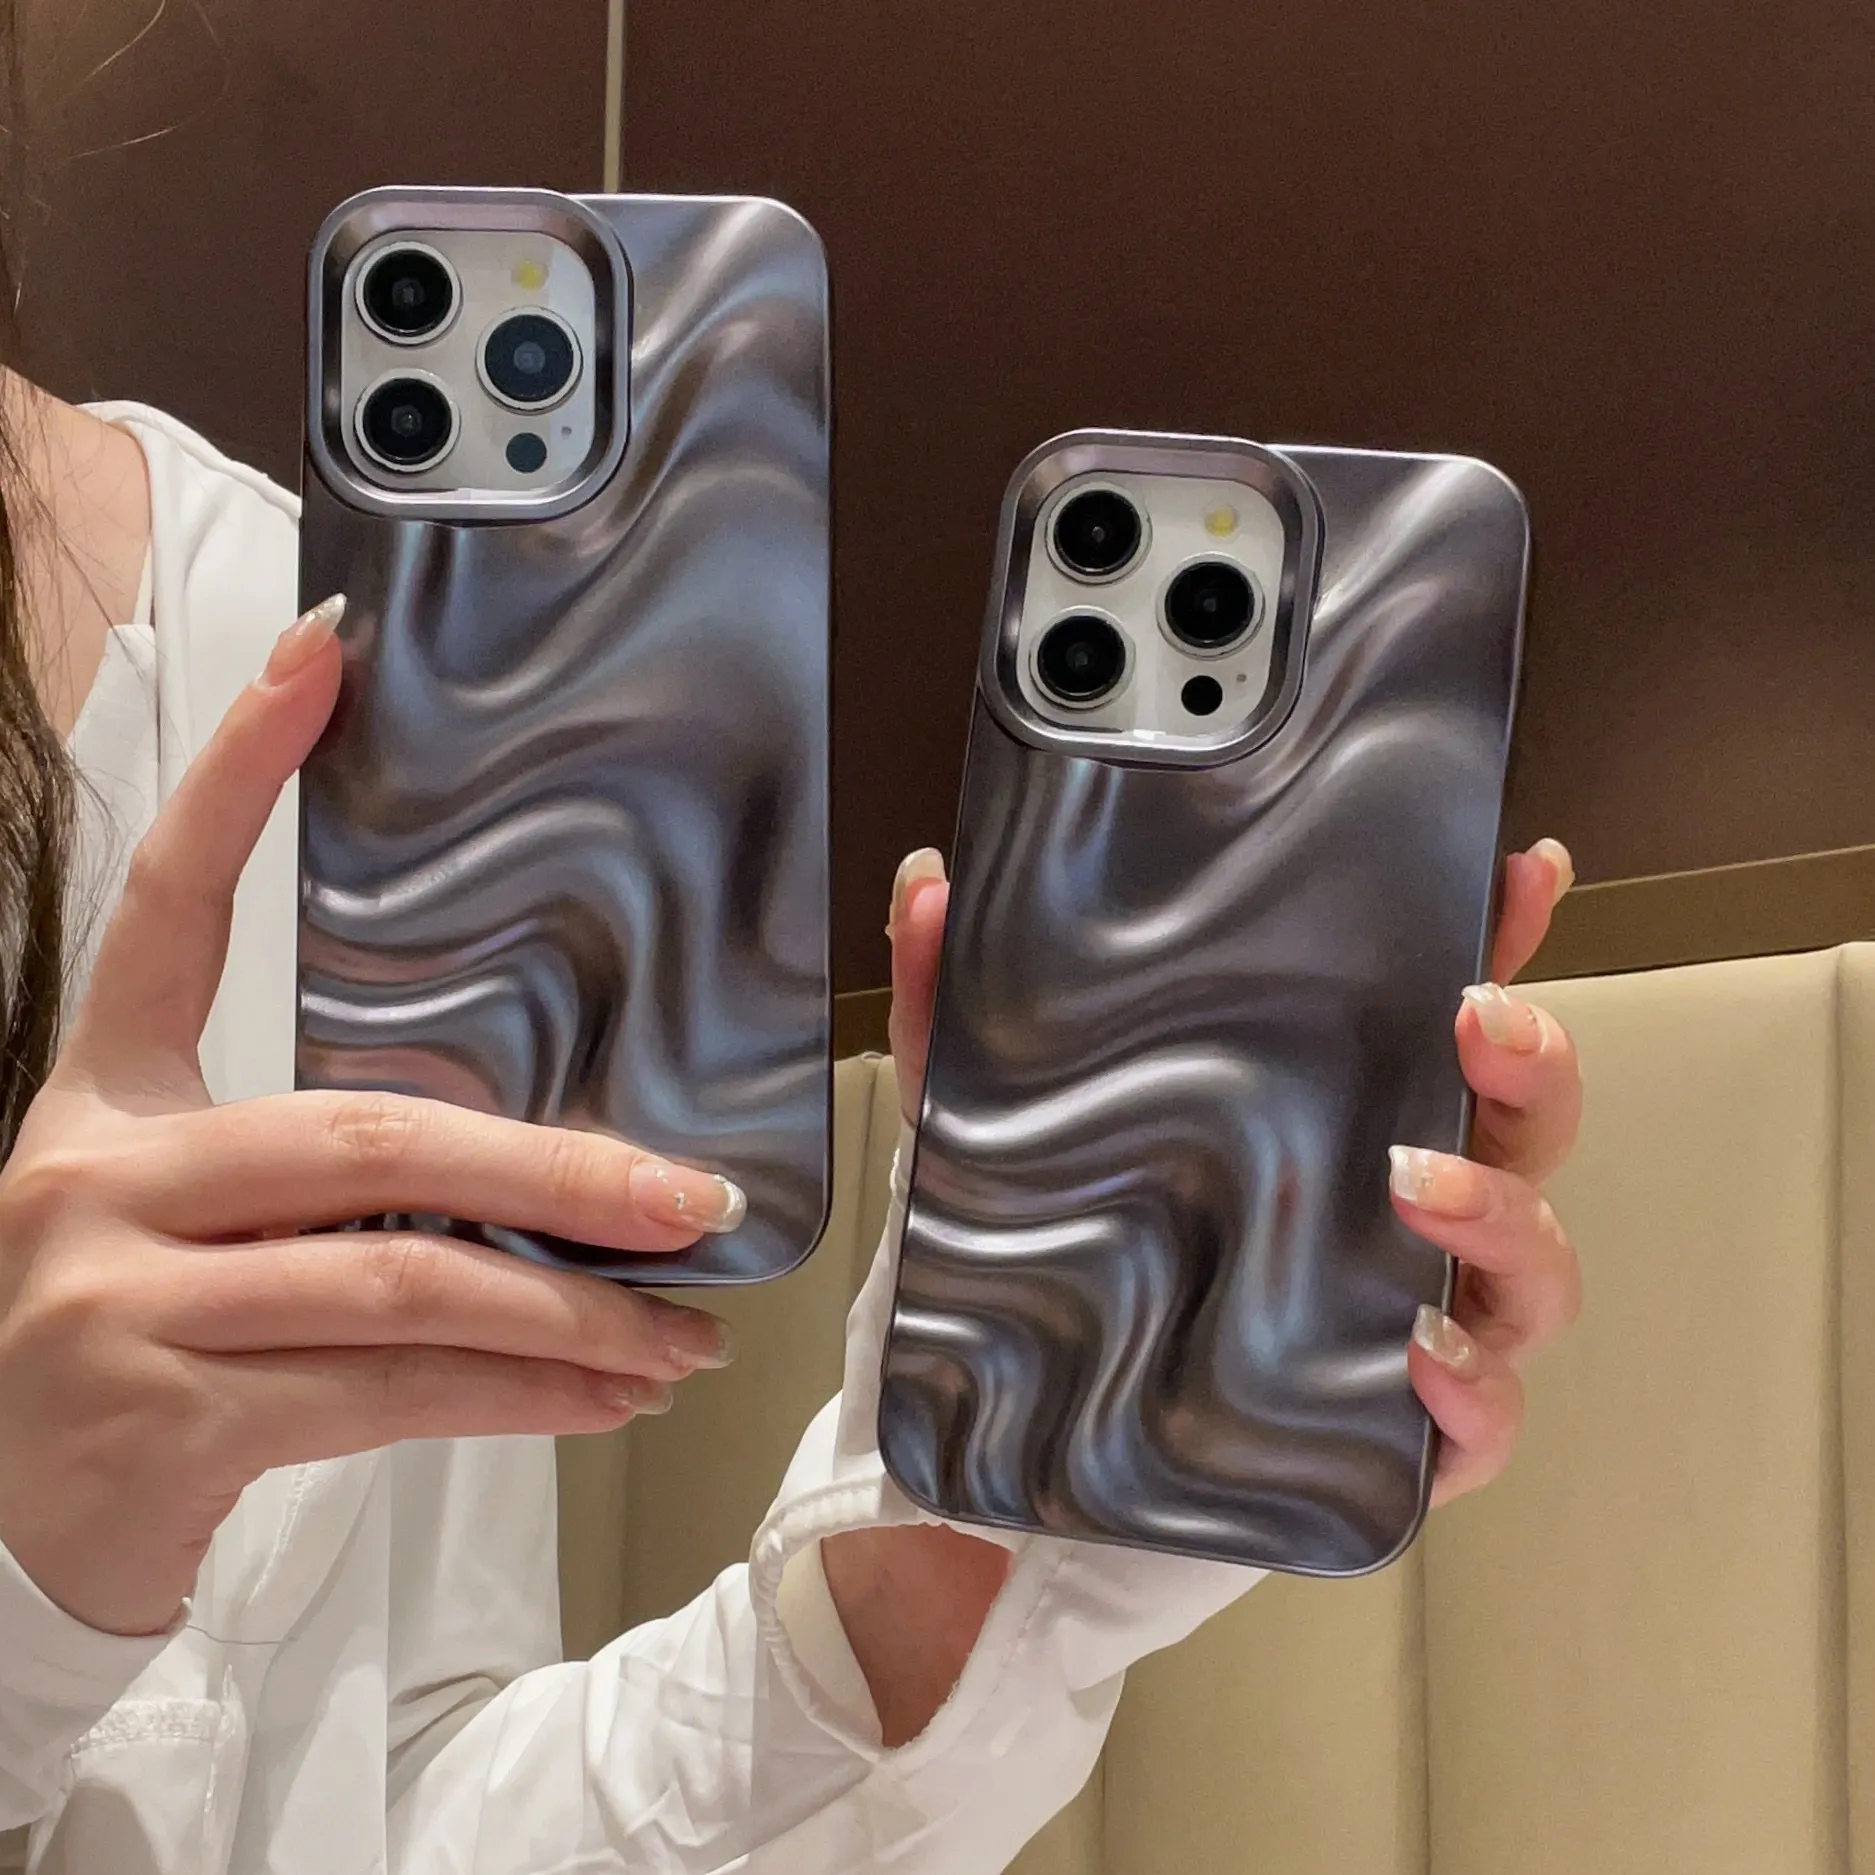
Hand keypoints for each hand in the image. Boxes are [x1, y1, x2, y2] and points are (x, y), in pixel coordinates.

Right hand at [0, 599, 735, 1637]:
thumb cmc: (127, 1351)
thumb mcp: (194, 1227)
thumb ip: (333, 1183)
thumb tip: (549, 1175)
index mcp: (107, 1100)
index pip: (171, 907)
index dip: (242, 774)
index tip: (321, 655)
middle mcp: (100, 1179)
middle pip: (368, 1139)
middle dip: (555, 1172)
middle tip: (689, 1197)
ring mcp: (117, 1301)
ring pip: (401, 1284)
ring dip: (567, 1313)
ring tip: (678, 1332)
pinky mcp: (158, 1421)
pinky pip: (387, 1395)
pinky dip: (517, 1397)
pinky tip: (600, 1397)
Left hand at [884, 838, 1582, 1509]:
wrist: (1012, 1451)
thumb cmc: (1045, 1263)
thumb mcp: (984, 1126)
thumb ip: (955, 1006)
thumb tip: (925, 887)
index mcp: (1330, 1112)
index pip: (1438, 1010)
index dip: (1500, 934)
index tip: (1520, 870)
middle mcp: (1393, 1207)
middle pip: (1522, 1123)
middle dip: (1531, 1062)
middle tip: (1475, 1021)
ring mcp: (1411, 1319)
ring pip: (1532, 1264)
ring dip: (1502, 1216)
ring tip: (1417, 1182)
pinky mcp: (1398, 1443)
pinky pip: (1485, 1422)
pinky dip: (1478, 1389)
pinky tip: (1423, 1352)